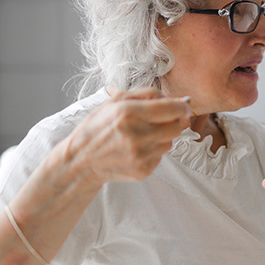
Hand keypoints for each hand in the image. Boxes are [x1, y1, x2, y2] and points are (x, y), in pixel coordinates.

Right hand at [63, 87, 191, 184]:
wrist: (81, 160)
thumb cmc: (98, 127)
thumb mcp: (115, 101)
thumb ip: (147, 94)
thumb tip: (177, 99)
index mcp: (128, 113)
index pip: (172, 109)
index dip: (183, 106)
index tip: (183, 106)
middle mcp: (136, 135)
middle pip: (177, 126)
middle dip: (175, 120)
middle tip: (164, 119)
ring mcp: (140, 155)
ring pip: (171, 142)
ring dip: (164, 136)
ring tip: (143, 134)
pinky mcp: (143, 170)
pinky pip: (161, 156)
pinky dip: (154, 150)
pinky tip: (138, 148)